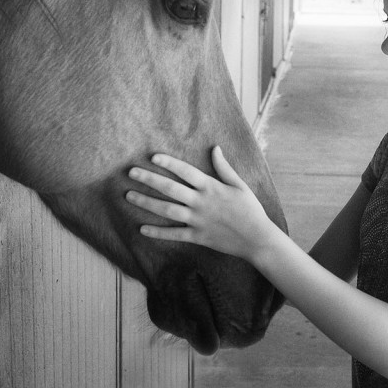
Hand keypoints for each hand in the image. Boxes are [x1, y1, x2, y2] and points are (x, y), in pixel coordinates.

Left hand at [127, 146, 277, 262]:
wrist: (258, 239)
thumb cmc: (250, 209)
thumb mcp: (239, 185)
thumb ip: (224, 168)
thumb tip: (215, 148)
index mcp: (211, 187)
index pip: (185, 171)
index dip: (169, 163)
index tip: (152, 157)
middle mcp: (201, 202)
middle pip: (170, 188)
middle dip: (149, 179)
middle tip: (131, 172)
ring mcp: (197, 220)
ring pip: (167, 210)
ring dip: (147, 202)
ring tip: (129, 196)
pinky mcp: (197, 236)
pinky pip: (174, 234)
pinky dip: (157, 232)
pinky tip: (142, 228)